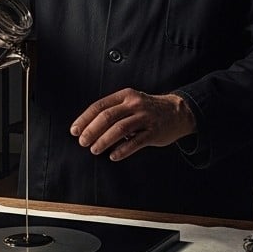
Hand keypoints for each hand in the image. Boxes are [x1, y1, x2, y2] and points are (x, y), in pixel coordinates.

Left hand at [70, 89, 196, 161]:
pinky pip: (136, 142)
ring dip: (104, 140)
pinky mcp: (154, 132)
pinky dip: (122, 150)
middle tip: (83, 142)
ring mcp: (145, 118)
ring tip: (95, 150)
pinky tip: (114, 156)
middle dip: (92, 131)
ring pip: (120, 129)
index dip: (85, 119)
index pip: (99, 106)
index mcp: (125, 96)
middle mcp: (134, 104)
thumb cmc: (149, 110)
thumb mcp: (131, 102)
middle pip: (107, 117)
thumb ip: (114, 111)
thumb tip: (88, 127)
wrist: (178, 112)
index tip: (74, 131)